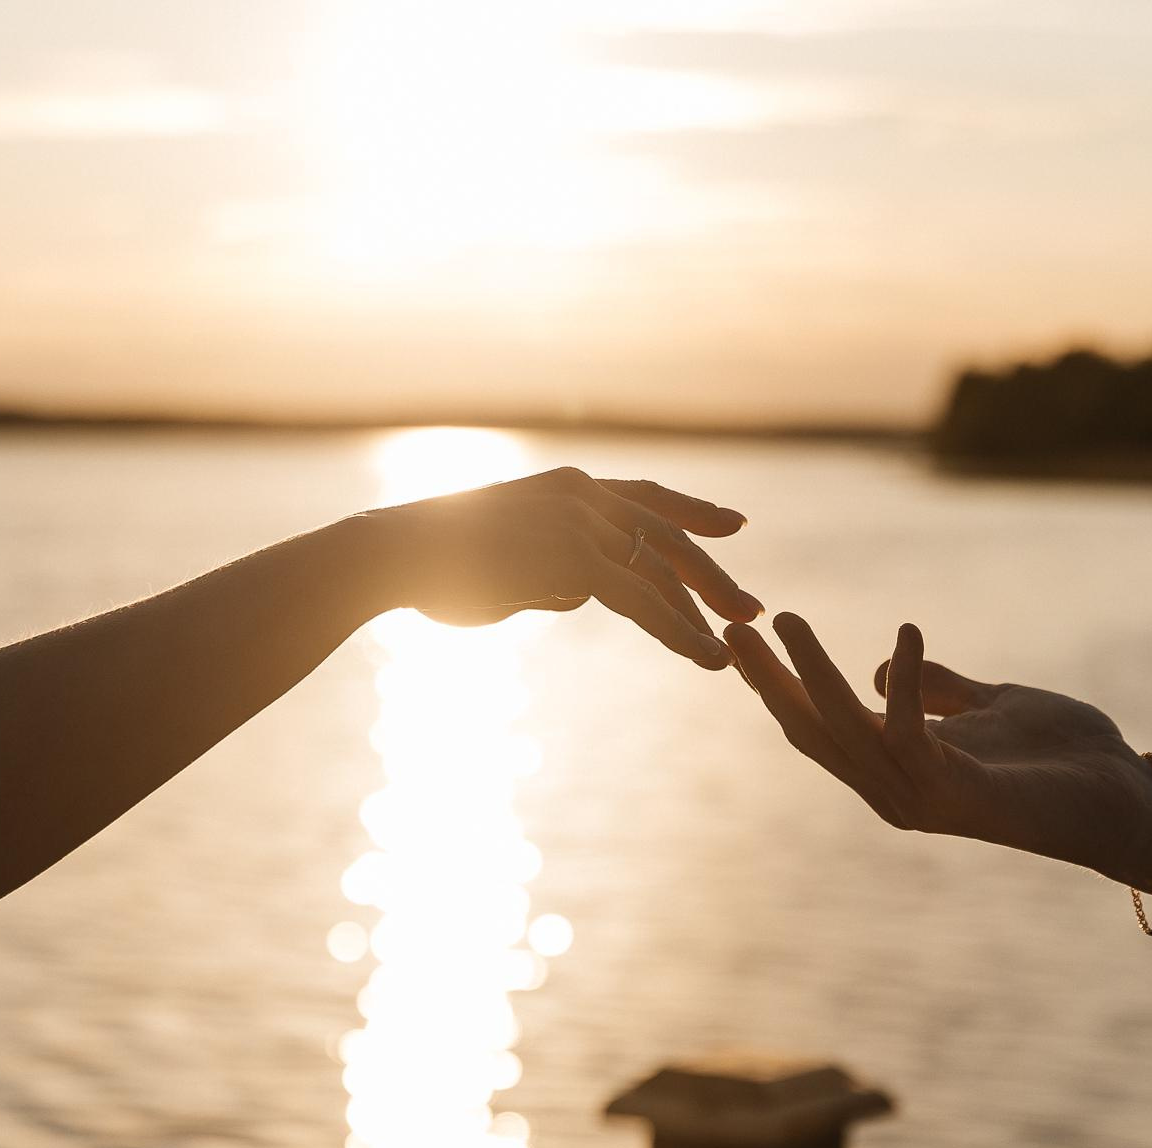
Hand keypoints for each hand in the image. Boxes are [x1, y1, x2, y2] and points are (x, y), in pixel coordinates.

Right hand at [357, 466, 759, 667]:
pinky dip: (679, 631)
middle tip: (753, 608)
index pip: (645, 496)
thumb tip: (576, 592)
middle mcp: (581, 495)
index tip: (734, 525)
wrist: (398, 552)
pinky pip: (643, 601)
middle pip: (666, 534)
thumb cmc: (437, 563)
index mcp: (566, 486)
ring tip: (736, 648)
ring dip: (703, 612)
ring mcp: (580, 523)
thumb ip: (551, 570)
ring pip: (660, 571)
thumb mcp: (508, 559)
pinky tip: (705, 657)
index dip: (692, 512)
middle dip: (713, 574)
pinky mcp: (574, 560)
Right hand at [726, 614, 1151, 884]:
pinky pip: (909, 732)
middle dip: (770, 681)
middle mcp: (895, 792)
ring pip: (846, 731)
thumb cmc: (1065, 758)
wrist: (1124, 800)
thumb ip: (938, 689)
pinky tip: (905, 631)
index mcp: (896, 769)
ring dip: (812, 674)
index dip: (779, 685)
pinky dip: (905, 683)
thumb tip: (881, 668)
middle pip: (813, 733)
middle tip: (732, 630)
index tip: (746, 639)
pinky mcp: (955, 792)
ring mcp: (920, 797)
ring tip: (786, 620)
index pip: (820, 726)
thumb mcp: (991, 706)